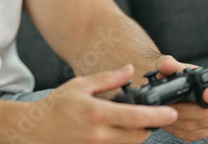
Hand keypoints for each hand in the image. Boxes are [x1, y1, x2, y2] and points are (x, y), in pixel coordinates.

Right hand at [24, 65, 177, 143]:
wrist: (35, 130)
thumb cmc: (57, 106)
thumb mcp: (80, 85)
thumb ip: (107, 79)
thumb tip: (130, 70)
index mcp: (96, 112)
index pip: (135, 117)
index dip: (157, 116)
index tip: (172, 113)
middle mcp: (98, 134)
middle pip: (138, 135)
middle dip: (150, 125)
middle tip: (155, 115)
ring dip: (138, 134)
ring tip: (135, 121)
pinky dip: (124, 140)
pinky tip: (119, 130)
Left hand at [152, 56, 207, 142]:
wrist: (168, 90)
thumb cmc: (173, 76)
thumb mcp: (169, 66)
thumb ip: (168, 63)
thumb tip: (168, 65)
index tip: (206, 95)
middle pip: (206, 112)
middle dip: (183, 109)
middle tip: (166, 105)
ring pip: (196, 125)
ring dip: (176, 120)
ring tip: (162, 112)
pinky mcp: (202, 131)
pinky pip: (190, 135)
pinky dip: (175, 129)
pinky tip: (166, 121)